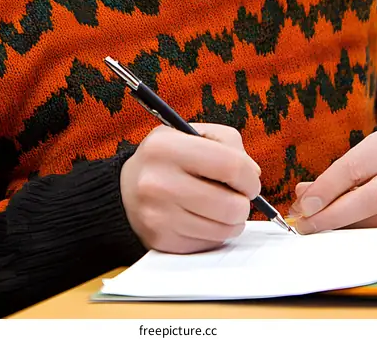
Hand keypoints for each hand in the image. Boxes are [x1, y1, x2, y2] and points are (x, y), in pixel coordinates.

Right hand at [121, 123, 260, 253]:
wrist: (124, 191)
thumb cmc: (166, 159)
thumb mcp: (188, 133)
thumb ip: (227, 143)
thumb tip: (252, 173)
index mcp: (165, 147)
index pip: (229, 166)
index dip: (249, 177)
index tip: (250, 181)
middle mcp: (158, 182)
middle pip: (231, 205)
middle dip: (244, 202)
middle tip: (237, 196)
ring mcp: (158, 216)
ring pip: (224, 229)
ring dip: (232, 220)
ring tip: (222, 207)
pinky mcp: (162, 241)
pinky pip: (209, 243)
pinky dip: (215, 233)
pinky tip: (204, 219)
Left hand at [289, 123, 376, 233]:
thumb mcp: (372, 144)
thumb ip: (341, 168)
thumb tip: (306, 194)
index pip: (353, 169)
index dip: (326, 190)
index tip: (303, 204)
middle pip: (368, 199)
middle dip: (332, 216)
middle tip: (305, 224)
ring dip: (344, 227)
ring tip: (318, 226)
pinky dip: (362, 229)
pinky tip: (343, 227)